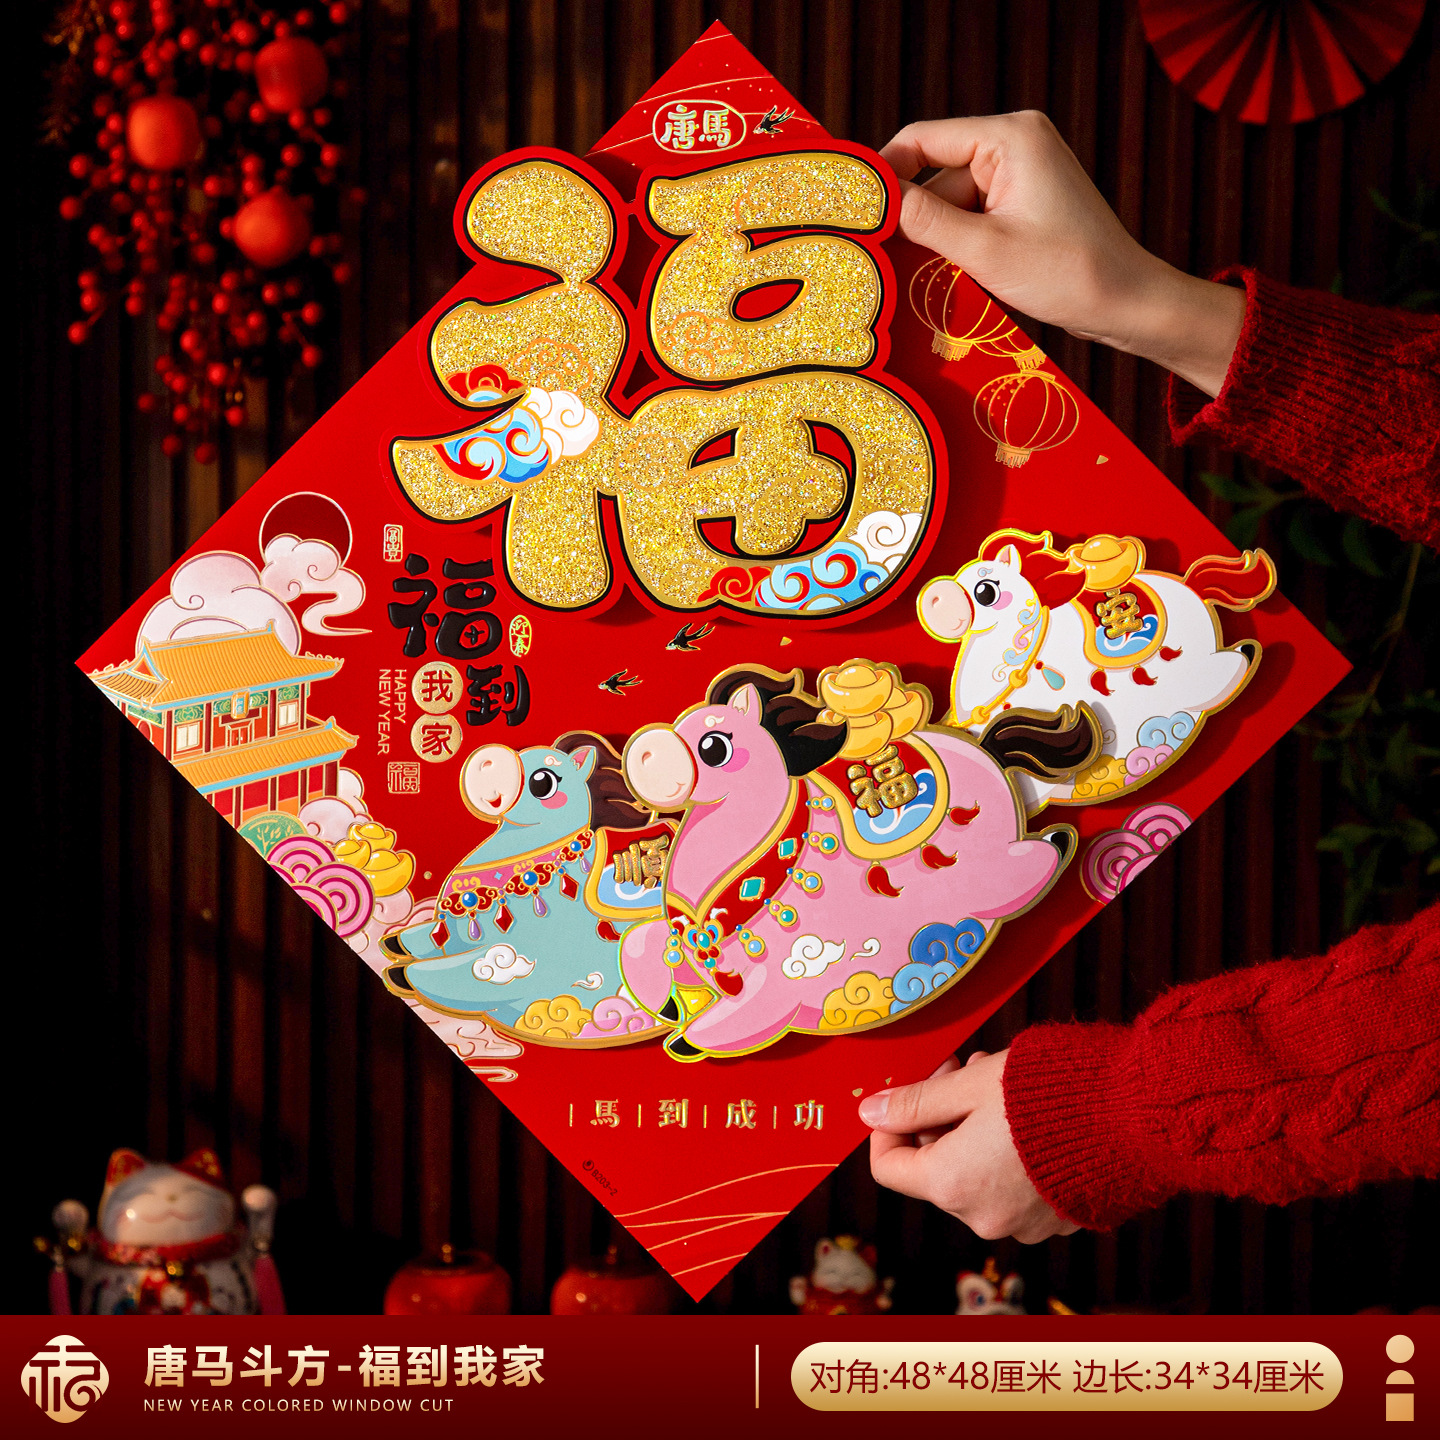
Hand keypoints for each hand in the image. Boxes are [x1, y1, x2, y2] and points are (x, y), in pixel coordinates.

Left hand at [859, 1048, 1079, 1243]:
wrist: (1135, 1114)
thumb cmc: (1048, 1091)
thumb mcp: (969, 1084)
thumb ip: (915, 1101)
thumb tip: (869, 1111)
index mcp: (951, 1185)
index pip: (888, 1167)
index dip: (889, 1125)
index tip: (913, 1090)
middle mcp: (983, 1217)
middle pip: (935, 1170)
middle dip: (940, 1118)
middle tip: (961, 1071)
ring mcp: (1025, 1225)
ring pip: (975, 1175)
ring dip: (975, 1131)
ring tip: (1000, 1084)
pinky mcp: (1060, 1220)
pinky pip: (1016, 1187)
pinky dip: (1011, 1154)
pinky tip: (1035, 1115)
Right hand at [880, 112, 1244, 396]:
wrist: (1125, 301)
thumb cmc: (1067, 273)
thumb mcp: (983, 250)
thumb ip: (925, 220)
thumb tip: (877, 201)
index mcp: (1010, 136)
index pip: (924, 138)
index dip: (884, 172)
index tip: (853, 209)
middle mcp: (1016, 142)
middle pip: (935, 174)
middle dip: (916, 217)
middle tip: (888, 260)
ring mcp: (1021, 172)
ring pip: (951, 201)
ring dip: (939, 238)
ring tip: (940, 276)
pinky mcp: (1023, 201)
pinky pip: (972, 215)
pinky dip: (959, 244)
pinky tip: (959, 274)